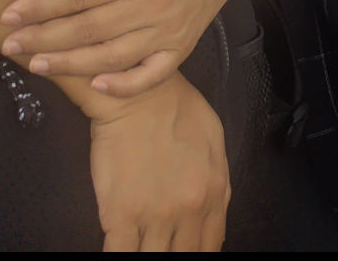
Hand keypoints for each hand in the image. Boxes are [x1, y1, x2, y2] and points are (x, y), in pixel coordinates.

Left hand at [0, 0, 254, 96]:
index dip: (42, 4)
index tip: (9, 13)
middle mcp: (153, 5)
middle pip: (89, 28)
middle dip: (44, 37)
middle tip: (10, 44)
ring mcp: (168, 32)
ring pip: (112, 56)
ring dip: (70, 63)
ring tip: (36, 64)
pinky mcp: (179, 51)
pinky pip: (149, 76)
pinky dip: (123, 85)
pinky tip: (95, 87)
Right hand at [88, 72, 229, 250]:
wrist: (138, 93)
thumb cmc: (175, 107)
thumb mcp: (213, 139)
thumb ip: (218, 180)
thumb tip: (215, 211)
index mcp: (214, 192)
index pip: (210, 247)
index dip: (197, 255)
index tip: (183, 250)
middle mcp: (188, 210)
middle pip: (183, 257)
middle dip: (172, 257)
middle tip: (161, 247)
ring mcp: (154, 215)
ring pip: (152, 260)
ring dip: (147, 256)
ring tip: (142, 246)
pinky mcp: (120, 215)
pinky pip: (120, 256)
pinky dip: (120, 258)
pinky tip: (120, 249)